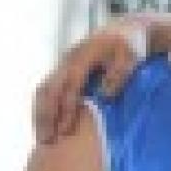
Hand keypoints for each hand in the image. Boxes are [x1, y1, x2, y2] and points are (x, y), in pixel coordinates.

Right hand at [33, 22, 143, 142]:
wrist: (125, 29)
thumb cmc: (130, 46)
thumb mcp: (131, 57)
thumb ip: (119, 75)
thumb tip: (104, 95)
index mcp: (83, 57)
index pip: (70, 87)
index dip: (67, 110)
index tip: (65, 132)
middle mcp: (68, 60)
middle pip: (49, 90)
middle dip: (45, 116)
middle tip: (46, 141)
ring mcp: (63, 63)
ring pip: (43, 89)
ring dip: (40, 113)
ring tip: (42, 137)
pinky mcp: (63, 68)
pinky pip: (46, 88)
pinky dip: (42, 106)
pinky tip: (44, 123)